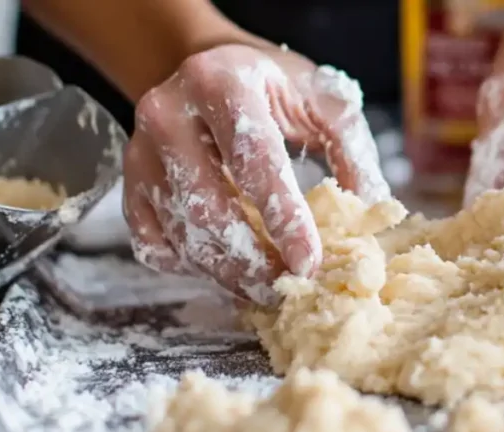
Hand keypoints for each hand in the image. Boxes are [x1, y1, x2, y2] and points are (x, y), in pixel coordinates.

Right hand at [123, 42, 388, 305]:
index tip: (309, 264)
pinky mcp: (129, 184)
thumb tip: (374, 210)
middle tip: (288, 291)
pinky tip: (225, 267)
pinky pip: (153, 244)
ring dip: (227, 274)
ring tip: (266, 290)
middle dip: (253, 263)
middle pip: (209, 209)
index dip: (283, 219)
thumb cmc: (273, 89)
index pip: (253, 161)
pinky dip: (191, 268)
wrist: (209, 69)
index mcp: (222, 84)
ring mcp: (140, 153)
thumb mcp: (323, 99)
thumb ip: (352, 149)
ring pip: (181, 234)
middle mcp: (169, 115)